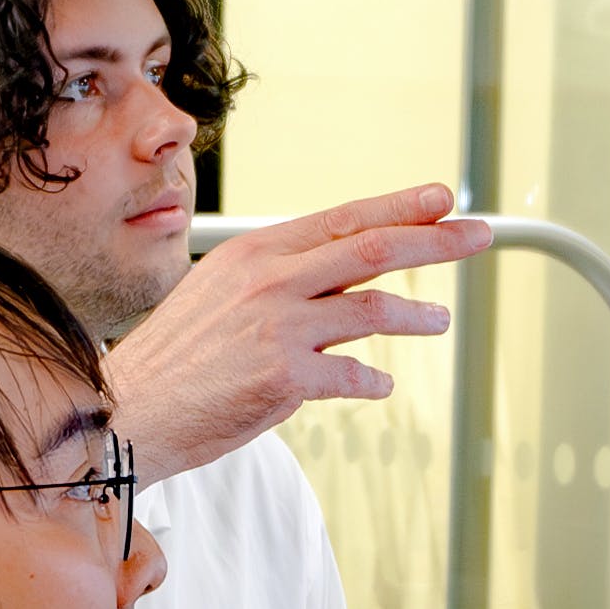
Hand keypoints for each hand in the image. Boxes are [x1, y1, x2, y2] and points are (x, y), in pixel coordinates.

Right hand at [104, 187, 491, 478]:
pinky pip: (352, 376)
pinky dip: (372, 382)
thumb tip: (342, 279)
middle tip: (477, 234)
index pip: (343, 219)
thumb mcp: (221, 293)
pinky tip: (379, 385)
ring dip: (417, 316)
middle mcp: (270, 281)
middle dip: (435, 239)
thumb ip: (280, 280)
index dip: (400, 207)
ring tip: (440, 321)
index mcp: (255, 253)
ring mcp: (279, 328)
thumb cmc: (178, 357)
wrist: (132, 410)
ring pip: (374, 308)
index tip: (441, 199)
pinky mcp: (284, 379)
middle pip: (373, 248)